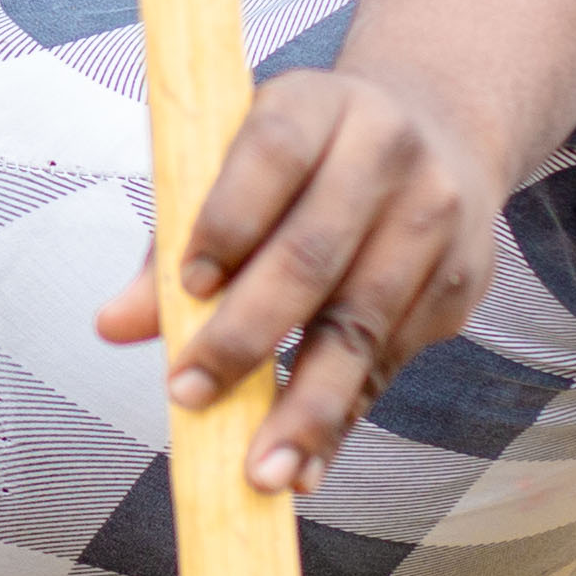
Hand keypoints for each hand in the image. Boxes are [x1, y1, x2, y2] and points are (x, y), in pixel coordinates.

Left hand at [89, 65, 504, 500]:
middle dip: (245, 336)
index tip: (185, 288)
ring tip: (260, 470)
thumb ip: (172, 243)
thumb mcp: (236, 168)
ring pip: (360, 323)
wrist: (437, 131)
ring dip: (307, 406)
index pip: (270, 154)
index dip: (226, 221)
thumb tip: (116, 325)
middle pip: (312, 253)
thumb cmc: (307, 160)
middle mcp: (384, 151)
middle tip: (188, 397)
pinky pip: (392, 360)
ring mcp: (434, 217)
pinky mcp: (459, 281)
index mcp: (315, 105)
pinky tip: (307, 463)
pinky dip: (345, 418)